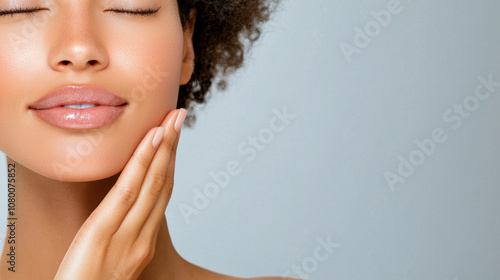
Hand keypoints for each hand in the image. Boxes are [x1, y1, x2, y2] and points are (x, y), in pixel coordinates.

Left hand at [54, 108, 185, 279]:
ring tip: (171, 120)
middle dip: (173, 147)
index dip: (171, 163)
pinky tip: (151, 141)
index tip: (173, 137)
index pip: (162, 195)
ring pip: (152, 183)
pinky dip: (142, 164)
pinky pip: (127, 192)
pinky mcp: (102, 233)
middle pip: (164, 184)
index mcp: (143, 243)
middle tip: (180, 117)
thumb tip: (126, 212)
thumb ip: (124, 237)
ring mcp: (126, 235)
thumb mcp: (113, 262)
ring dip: (163, 148)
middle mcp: (142, 237)